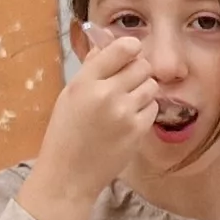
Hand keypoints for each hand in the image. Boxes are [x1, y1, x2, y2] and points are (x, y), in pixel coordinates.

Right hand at [18, 34, 157, 219]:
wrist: (69, 175)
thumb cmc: (65, 134)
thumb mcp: (69, 95)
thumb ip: (91, 69)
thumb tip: (109, 44)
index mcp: (85, 82)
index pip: (121, 48)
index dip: (130, 48)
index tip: (129, 53)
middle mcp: (106, 94)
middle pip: (142, 65)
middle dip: (137, 70)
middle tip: (127, 82)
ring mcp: (125, 113)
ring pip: (151, 85)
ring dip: (143, 90)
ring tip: (127, 102)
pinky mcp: (138, 130)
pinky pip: (154, 107)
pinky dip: (145, 109)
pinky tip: (130, 118)